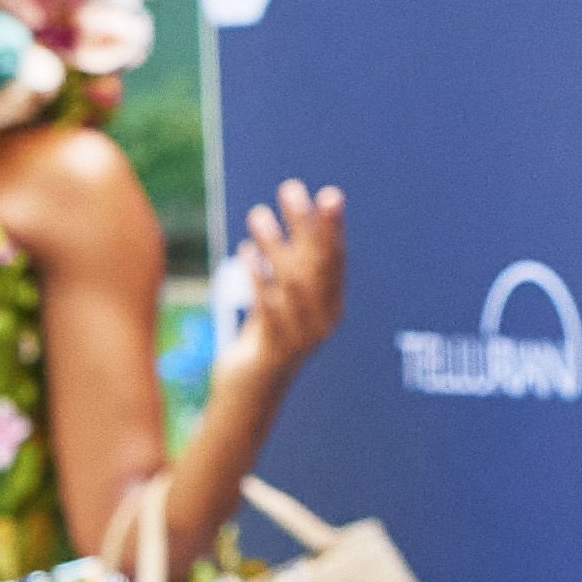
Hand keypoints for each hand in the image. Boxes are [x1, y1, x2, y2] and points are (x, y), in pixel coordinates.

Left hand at [230, 180, 345, 391]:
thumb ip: (288, 270)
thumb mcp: (279, 301)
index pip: (335, 260)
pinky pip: (269, 308)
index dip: (333, 228)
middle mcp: (323, 321)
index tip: (328, 194)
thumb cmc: (264, 340)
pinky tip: (245, 253)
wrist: (248, 393)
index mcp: (330, 307)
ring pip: (291, 283)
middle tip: (291, 188)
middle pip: (317, 265)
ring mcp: (302, 338)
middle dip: (306, 225)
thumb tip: (295, 220)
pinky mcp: (276, 351)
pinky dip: (259, 277)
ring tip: (257, 214)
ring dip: (274, 245)